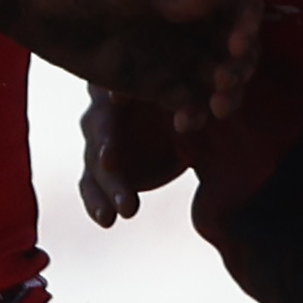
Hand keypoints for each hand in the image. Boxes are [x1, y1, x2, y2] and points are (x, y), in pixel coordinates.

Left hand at [7, 0, 256, 123]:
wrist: (34, 3)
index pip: (240, 4)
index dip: (246, 26)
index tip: (233, 48)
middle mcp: (193, 18)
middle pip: (237, 47)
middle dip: (240, 67)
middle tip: (224, 87)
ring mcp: (178, 52)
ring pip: (220, 78)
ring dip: (226, 94)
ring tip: (216, 110)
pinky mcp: (159, 84)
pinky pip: (190, 103)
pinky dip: (195, 115)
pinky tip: (183, 123)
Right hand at [78, 88, 186, 226]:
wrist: (179, 126)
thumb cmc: (185, 101)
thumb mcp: (191, 95)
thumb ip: (192, 99)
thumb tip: (212, 100)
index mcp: (126, 83)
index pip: (114, 82)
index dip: (114, 90)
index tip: (115, 99)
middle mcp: (103, 110)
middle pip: (100, 125)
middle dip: (105, 141)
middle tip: (110, 159)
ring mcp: (97, 143)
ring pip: (96, 162)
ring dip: (112, 184)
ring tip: (127, 208)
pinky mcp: (96, 172)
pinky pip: (90, 187)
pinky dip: (98, 204)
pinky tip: (107, 220)